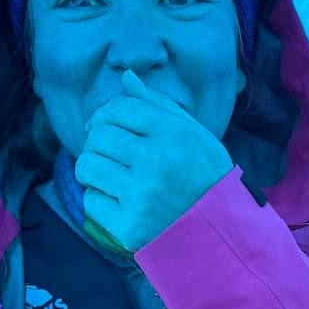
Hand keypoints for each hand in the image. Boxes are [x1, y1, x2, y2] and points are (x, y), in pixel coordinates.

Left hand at [77, 69, 233, 252]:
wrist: (221, 232)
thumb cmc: (205, 177)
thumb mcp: (193, 135)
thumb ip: (158, 105)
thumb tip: (125, 77)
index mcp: (173, 134)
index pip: (118, 108)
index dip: (104, 114)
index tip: (103, 126)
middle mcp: (156, 161)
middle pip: (98, 136)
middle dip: (97, 143)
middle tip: (110, 156)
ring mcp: (142, 195)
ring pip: (87, 166)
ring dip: (94, 171)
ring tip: (113, 178)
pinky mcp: (130, 226)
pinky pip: (92, 201)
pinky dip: (101, 202)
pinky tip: (122, 204)